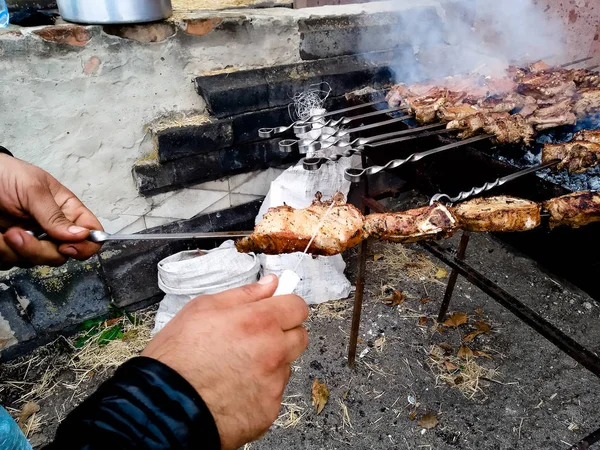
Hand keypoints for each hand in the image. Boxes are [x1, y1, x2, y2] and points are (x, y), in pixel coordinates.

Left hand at [0, 154, 102, 268]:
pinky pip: (13, 262)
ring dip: (17, 251)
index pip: (91, 233)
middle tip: (18, 234)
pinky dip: (3, 252)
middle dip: (41, 250)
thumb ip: (55, 215)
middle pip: (63, 254)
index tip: (66, 246)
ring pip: (37, 261)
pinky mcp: (12, 248)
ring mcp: (33, 239)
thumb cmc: (5, 174)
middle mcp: (53, 228)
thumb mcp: (33, 189)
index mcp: (67, 209)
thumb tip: (81, 235)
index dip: (86, 244)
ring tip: (5, 232)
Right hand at [142, 275, 308, 449]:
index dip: (286, 307)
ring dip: (270, 364)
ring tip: (235, 368)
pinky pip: (272, 395)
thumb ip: (244, 294)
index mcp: (259, 322)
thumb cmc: (177, 355)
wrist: (162, 407)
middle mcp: (273, 352)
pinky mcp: (268, 411)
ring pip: (285, 366)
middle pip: (300, 337)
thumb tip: (271, 283)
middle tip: (254, 340)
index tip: (274, 311)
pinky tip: (233, 390)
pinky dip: (259, 391)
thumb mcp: (202, 309)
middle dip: (283, 335)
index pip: (298, 307)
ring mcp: (273, 384)